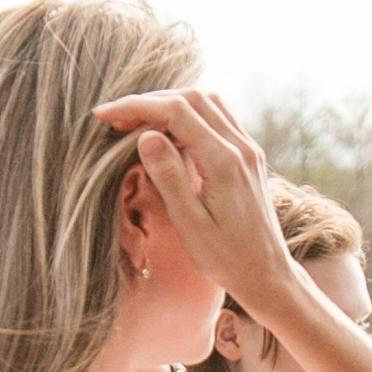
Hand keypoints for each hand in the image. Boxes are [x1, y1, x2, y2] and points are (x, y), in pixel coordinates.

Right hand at [92, 88, 291, 306]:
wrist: (267, 273)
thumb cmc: (227, 258)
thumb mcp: (190, 224)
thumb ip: (169, 178)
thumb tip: (146, 136)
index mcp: (224, 162)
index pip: (176, 112)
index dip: (136, 107)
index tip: (104, 116)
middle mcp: (240, 148)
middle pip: (192, 98)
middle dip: (150, 101)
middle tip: (117, 120)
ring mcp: (247, 149)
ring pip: (207, 103)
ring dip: (170, 104)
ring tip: (138, 123)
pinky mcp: (248, 155)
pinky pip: (218, 118)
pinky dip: (189, 115)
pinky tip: (169, 134)